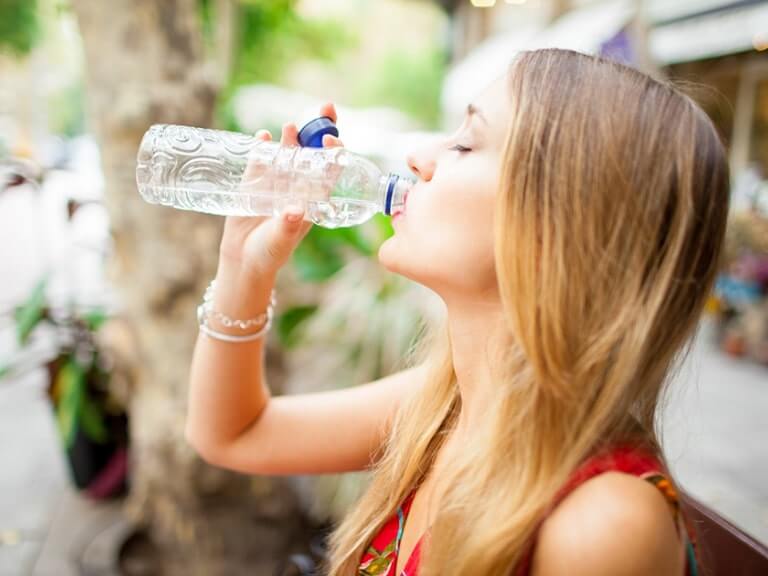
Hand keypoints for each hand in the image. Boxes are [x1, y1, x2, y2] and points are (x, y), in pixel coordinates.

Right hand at [218, 102, 345, 277]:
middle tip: (325, 109)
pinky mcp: (254, 181)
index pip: (330, 172)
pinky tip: (262, 136)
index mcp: (312, 200)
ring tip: (292, 126)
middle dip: (319, 131)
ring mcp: (276, 181)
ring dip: (292, 138)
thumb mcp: (280, 242)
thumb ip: (286, 226)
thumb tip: (293, 209)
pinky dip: (262, 146)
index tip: (332, 141)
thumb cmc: (270, 253)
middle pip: (312, 154)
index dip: (334, 154)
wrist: (244, 258)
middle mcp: (298, 186)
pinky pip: (260, 159)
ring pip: (288, 153)